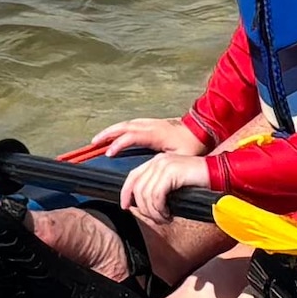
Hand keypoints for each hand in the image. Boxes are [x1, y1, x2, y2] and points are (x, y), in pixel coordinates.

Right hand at [80, 115, 205, 162]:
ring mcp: (150, 123)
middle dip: (107, 134)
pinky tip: (114, 134)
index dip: (119, 143)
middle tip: (94, 143)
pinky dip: (120, 128)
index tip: (109, 153)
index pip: (132, 135)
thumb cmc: (193, 144)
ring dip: (111, 130)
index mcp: (156, 134)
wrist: (202, 129)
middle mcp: (150, 126)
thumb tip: (154, 174)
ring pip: (126, 123)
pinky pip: (131, 124)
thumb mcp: (182, 157)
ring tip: (99, 139)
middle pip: (124, 126)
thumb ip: (167, 164)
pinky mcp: (151, 124)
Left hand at [120, 149, 216, 221]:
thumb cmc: (200, 183)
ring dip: (153, 212)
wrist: (219, 175)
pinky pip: (157, 195)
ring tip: (164, 219)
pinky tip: (169, 215)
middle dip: (143, 208)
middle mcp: (158, 161)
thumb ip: (160, 189)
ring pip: (146, 194)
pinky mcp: (172, 172)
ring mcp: (165, 165)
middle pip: (137, 187)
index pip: (133, 176)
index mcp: (157, 161)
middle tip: (156, 219)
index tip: (126, 207)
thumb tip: (144, 206)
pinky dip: (160, 209)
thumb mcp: (175, 185)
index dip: (126, 193)